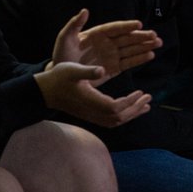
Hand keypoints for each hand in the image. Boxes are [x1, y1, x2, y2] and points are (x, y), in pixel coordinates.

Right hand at [33, 61, 151, 127]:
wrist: (43, 91)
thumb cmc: (58, 78)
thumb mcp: (72, 69)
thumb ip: (87, 71)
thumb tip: (102, 70)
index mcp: (90, 100)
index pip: (115, 107)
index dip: (130, 102)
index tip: (140, 91)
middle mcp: (91, 111)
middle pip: (118, 118)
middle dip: (135, 109)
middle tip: (149, 97)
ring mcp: (90, 115)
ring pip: (115, 122)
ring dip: (132, 114)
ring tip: (145, 104)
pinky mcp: (89, 115)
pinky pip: (110, 120)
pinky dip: (123, 115)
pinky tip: (130, 108)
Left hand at [49, 8, 161, 86]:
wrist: (61, 75)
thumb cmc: (62, 55)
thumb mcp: (64, 38)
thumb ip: (74, 25)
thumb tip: (84, 10)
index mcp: (97, 34)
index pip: (115, 28)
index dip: (126, 26)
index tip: (138, 25)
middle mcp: (108, 43)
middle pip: (127, 38)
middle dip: (141, 37)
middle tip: (154, 36)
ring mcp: (111, 55)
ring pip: (131, 49)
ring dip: (144, 46)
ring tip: (158, 44)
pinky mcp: (113, 68)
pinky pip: (128, 62)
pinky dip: (139, 59)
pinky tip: (150, 55)